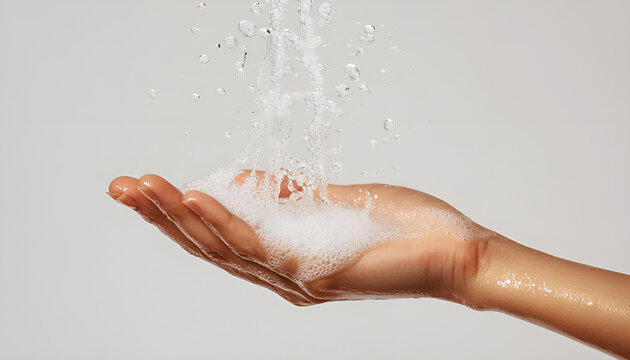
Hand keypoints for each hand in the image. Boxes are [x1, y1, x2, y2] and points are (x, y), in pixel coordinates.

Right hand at [108, 171, 492, 305]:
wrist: (452, 253)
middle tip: (120, 187)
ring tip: (144, 189)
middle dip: (161, 216)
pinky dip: (225, 220)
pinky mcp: (315, 275)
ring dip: (180, 217)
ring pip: (223, 249)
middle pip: (208, 247)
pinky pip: (259, 248)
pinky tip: (196, 198)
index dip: (177, 213)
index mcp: (284, 259)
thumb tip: (241, 178)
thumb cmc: (399, 226)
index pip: (219, 236)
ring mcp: (295, 280)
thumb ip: (288, 196)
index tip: (145, 185)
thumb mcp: (334, 202)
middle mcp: (281, 277)